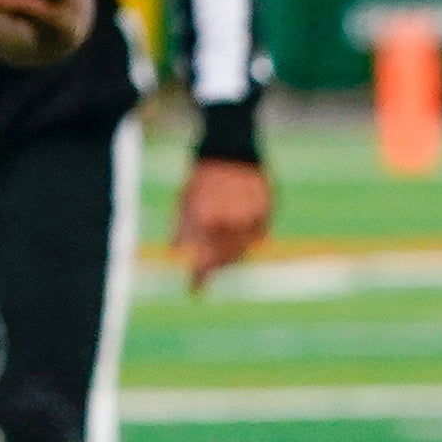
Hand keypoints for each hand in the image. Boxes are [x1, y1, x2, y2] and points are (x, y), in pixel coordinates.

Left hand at [172, 155, 272, 291]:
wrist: (230, 149)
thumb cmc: (202, 177)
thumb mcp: (184, 202)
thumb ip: (180, 230)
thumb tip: (173, 254)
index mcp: (208, 219)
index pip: (205, 259)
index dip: (200, 278)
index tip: (195, 291)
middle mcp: (232, 219)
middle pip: (226, 258)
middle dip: (216, 266)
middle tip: (206, 272)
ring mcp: (253, 215)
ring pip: (244, 248)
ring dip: (232, 255)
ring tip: (220, 254)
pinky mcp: (267, 210)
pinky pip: (258, 235)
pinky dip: (248, 239)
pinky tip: (237, 236)